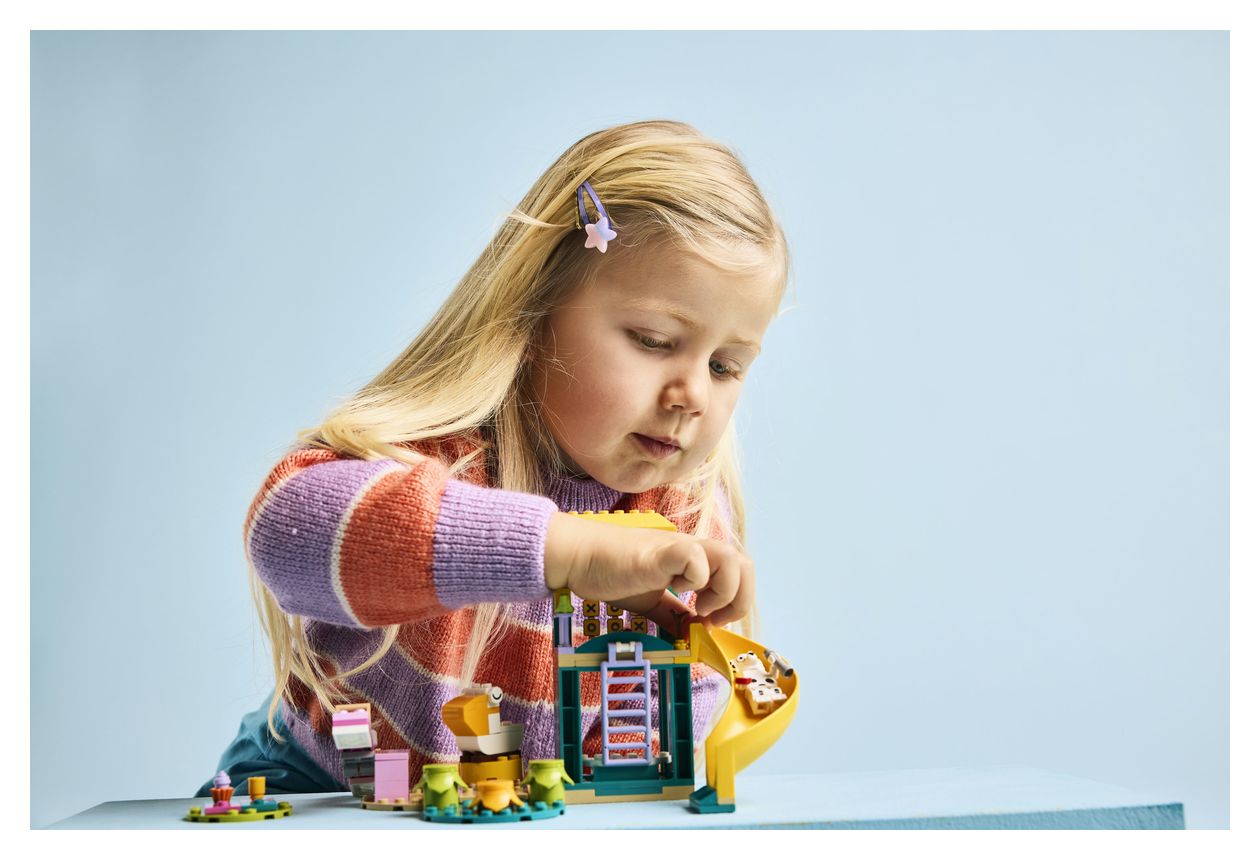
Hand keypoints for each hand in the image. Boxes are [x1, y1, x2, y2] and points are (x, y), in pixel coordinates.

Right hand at [544, 512, 755, 627]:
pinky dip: (696, 580)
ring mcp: (680, 547)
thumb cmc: (609, 573)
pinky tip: (675, 589)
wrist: (578, 556)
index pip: (738, 571)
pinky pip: (698, 559)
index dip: (734, 601)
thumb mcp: (649, 601)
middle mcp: (693, 549)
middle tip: (711, 618)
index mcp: (693, 559)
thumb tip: (689, 634)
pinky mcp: (663, 551)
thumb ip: (672, 615)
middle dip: (739, 599)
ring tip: (698, 607)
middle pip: (746, 564)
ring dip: (723, 591)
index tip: (707, 622)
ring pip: (732, 558)